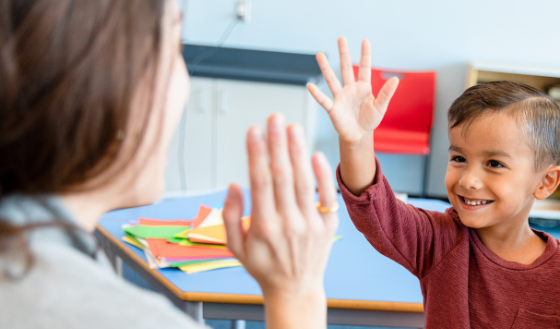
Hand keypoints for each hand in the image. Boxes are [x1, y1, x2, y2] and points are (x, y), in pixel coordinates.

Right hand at [222, 113, 337, 327]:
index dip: (257, 154)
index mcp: (264, 227)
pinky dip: (322, 175)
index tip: (253, 130)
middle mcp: (289, 224)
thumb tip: (234, 184)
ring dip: (298, 152)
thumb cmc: (262, 264)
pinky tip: (315, 153)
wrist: (295, 288)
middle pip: (283, 177)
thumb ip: (230, 215)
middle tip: (275, 117)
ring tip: (293, 127)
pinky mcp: (328, 225)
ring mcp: (311, 224)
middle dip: (278, 144)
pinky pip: (326, 196)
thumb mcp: (235, 246)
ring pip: (305, 182)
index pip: (260, 183)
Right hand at [307, 37, 398, 144]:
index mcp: (363, 87)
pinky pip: (324, 100)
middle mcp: (350, 89)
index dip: (365, 55)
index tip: (365, 41)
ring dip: (326, 68)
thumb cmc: (370, 120)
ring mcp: (340, 97)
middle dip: (344, 54)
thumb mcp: (380, 107)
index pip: (365, 68)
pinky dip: (317, 94)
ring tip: (320, 54)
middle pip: (346, 68)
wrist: (359, 135)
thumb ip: (386, 93)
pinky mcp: (333, 109)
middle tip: (341, 38)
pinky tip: (310, 86)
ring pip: (332, 80)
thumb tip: (395, 79)